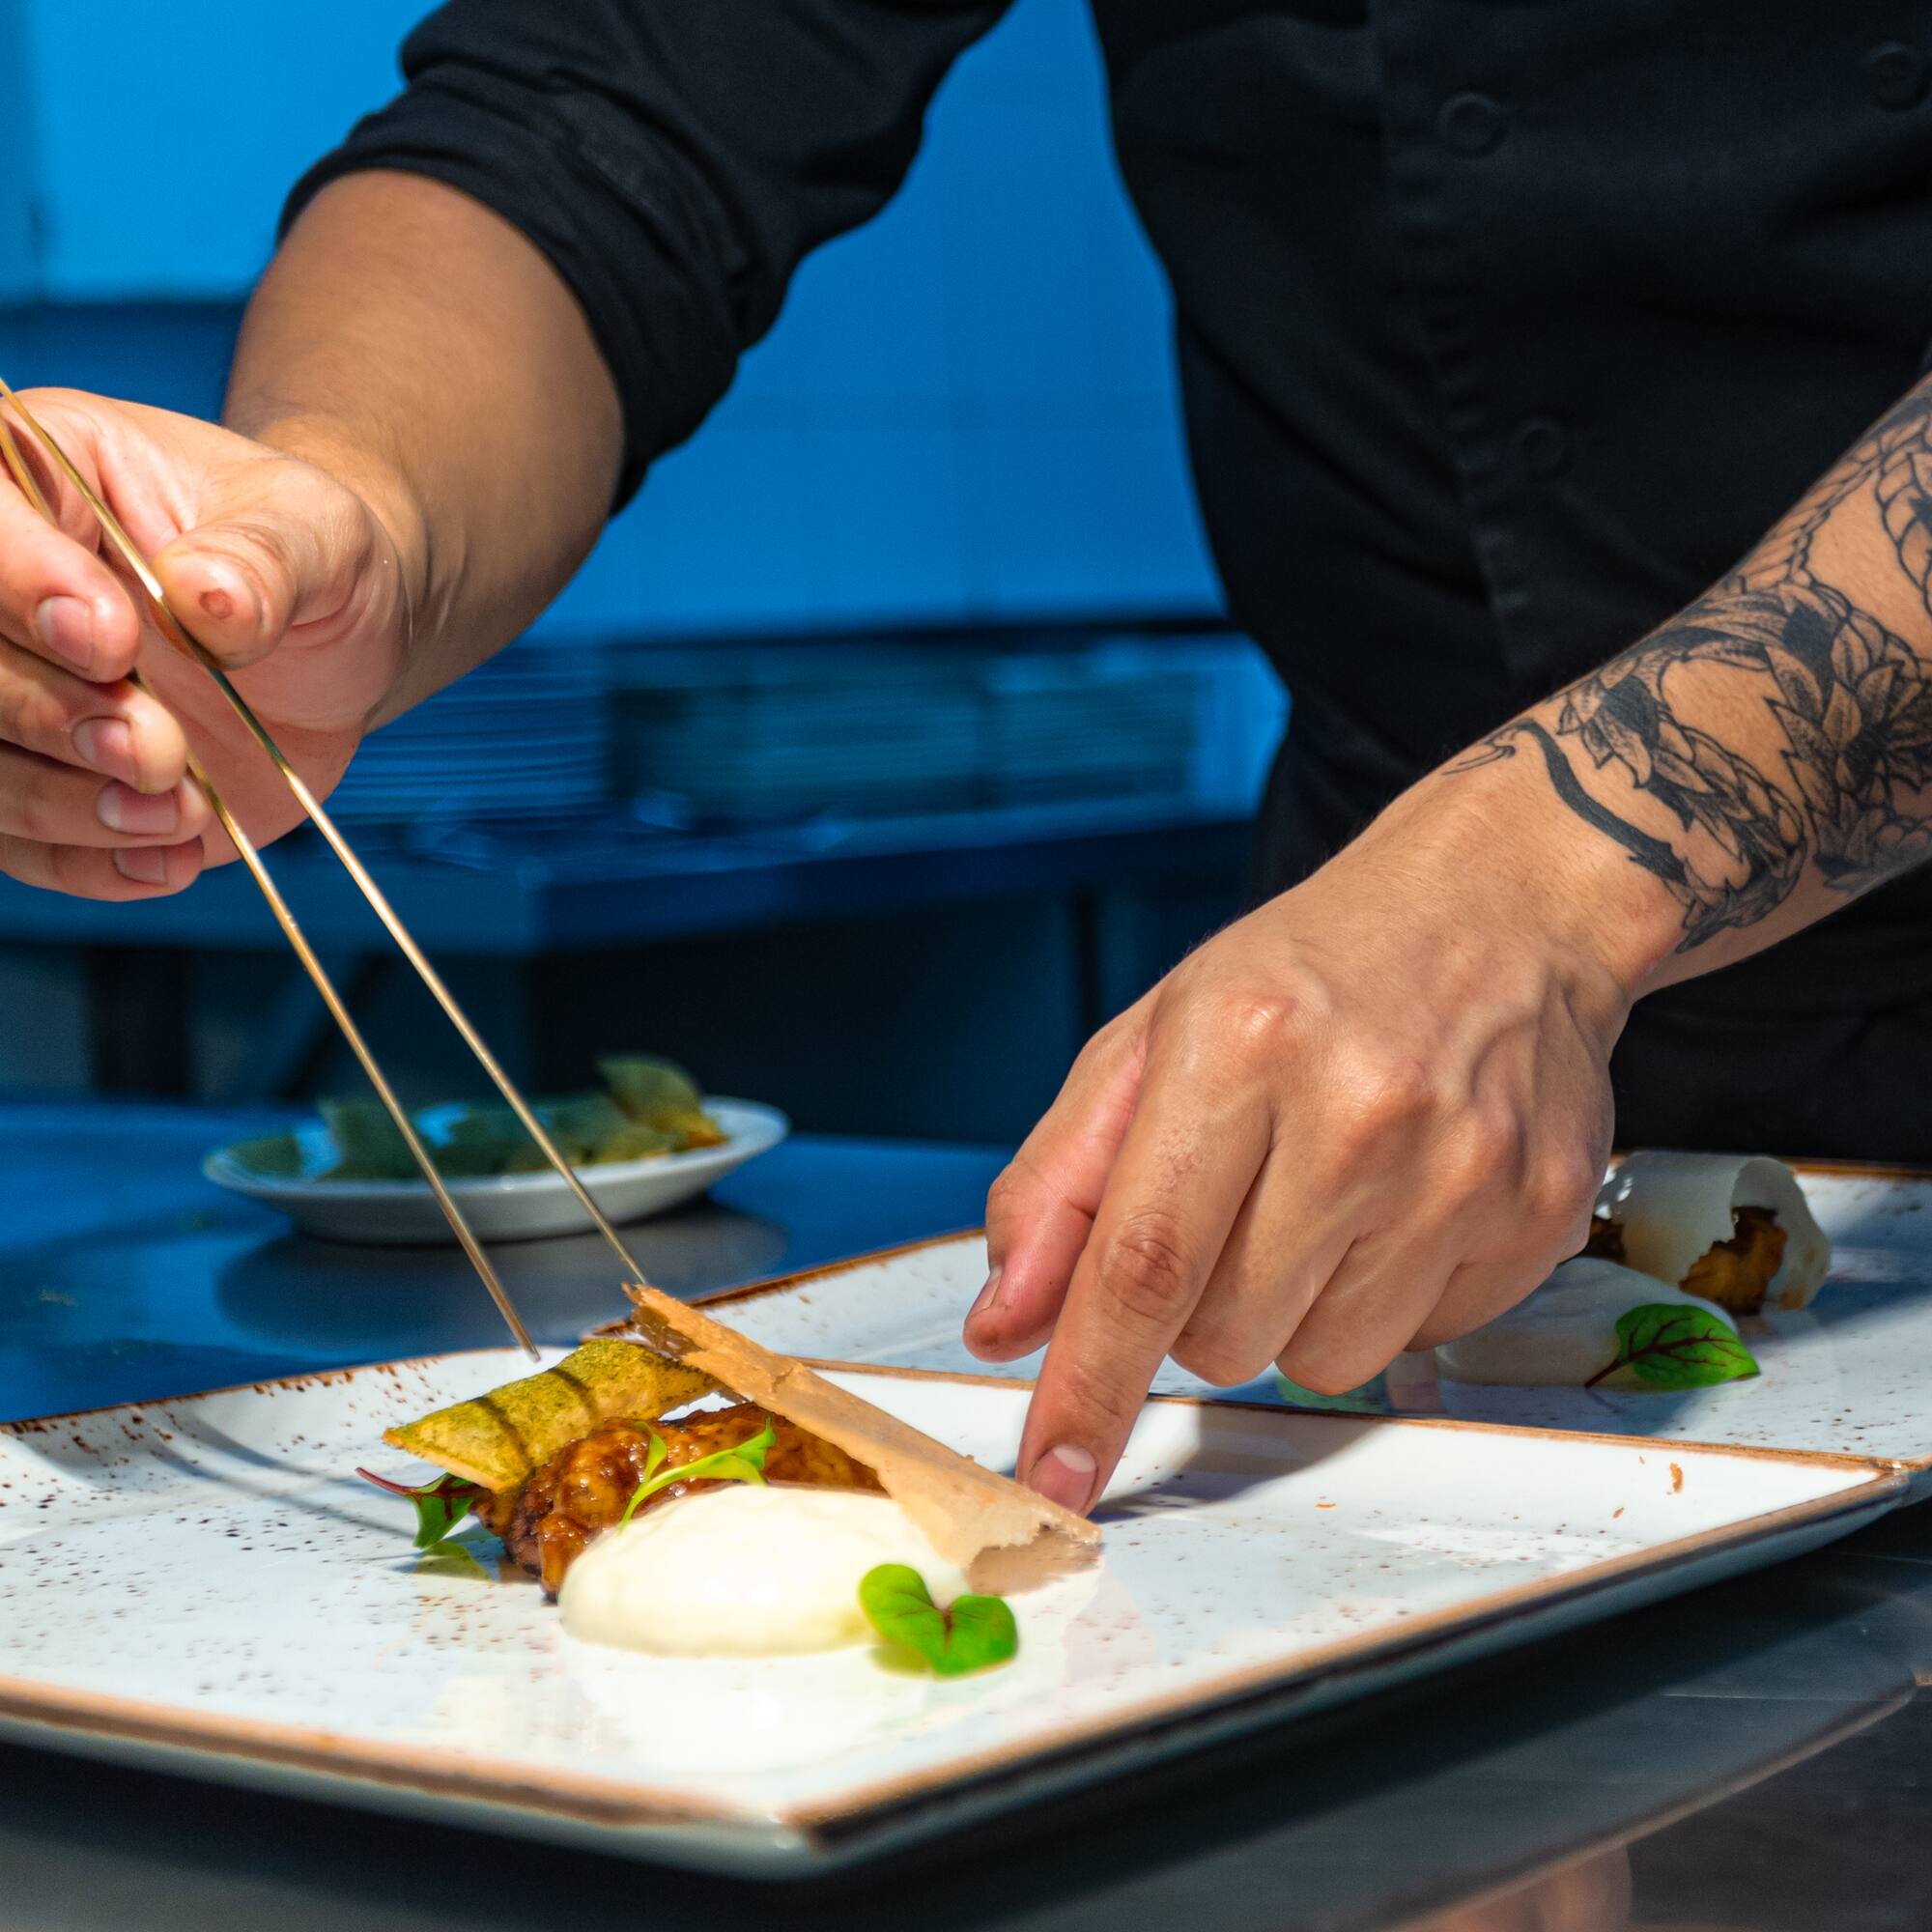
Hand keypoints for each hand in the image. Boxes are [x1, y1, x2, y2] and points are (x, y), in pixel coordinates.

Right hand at [0, 388, 416, 898]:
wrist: (334, 644)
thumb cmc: (312, 561)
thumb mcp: (319, 536)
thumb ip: (264, 561)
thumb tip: (207, 596)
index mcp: (37, 473)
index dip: (19, 582)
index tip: (112, 639)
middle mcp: (2, 586)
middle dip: (51, 715)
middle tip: (162, 746)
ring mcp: (13, 687)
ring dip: (65, 804)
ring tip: (179, 808)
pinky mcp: (44, 778)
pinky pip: (18, 846)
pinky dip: (89, 863)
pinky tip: (169, 860)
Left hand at [966, 762, 1647, 1511]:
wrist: (1502, 904)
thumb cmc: (1308, 974)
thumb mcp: (1152, 1040)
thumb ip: (1061, 1184)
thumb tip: (1005, 1324)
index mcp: (1239, 1046)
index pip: (1143, 1262)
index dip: (1088, 1385)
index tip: (1054, 1474)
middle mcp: (1359, 1110)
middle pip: (1226, 1336)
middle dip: (1201, 1307)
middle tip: (1238, 1204)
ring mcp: (1463, 1169)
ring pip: (1321, 1361)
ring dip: (1293, 1310)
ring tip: (1326, 1194)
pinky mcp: (1539, 1215)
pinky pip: (1417, 1344)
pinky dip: (1384, 1298)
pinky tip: (1401, 1198)